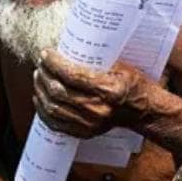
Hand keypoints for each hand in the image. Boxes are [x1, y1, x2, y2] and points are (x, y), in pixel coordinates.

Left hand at [33, 50, 147, 137]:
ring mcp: (90, 124)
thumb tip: (68, 48)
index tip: (46, 53)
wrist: (143, 111)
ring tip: (38, 78)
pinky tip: (39, 98)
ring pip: (53, 108)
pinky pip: (55, 123)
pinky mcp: (84, 132)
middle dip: (44, 75)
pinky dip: (43, 110)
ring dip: (40, 91)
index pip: (71, 75)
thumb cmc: (132, 84)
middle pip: (59, 92)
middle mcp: (97, 109)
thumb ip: (95, 60)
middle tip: (41, 64)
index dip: (54, 63)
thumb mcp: (120, 66)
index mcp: (108, 90)